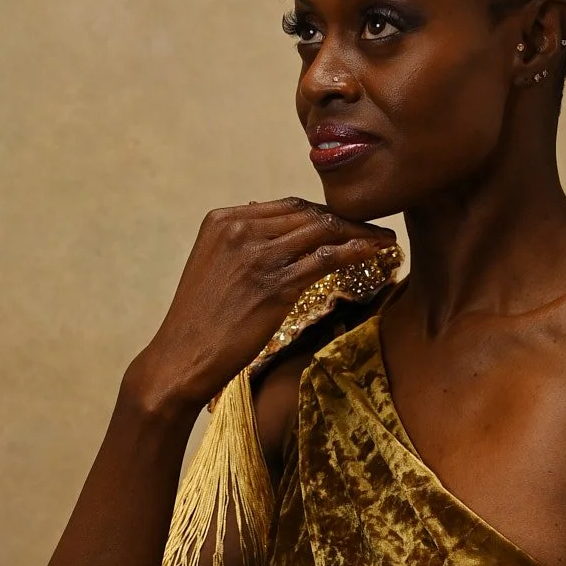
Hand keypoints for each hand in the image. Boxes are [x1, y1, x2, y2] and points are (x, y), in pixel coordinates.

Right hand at [122, 200, 398, 421]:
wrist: (180, 358)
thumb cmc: (199, 325)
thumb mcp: (213, 270)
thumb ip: (239, 246)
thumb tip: (270, 227)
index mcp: (223, 219)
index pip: (287, 207)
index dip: (323, 214)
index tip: (348, 224)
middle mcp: (239, 227)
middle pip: (308, 212)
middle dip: (346, 219)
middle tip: (375, 230)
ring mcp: (257, 253)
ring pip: (323, 229)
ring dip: (360, 232)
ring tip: (384, 240)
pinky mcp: (275, 283)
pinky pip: (328, 256)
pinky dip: (357, 250)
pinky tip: (377, 253)